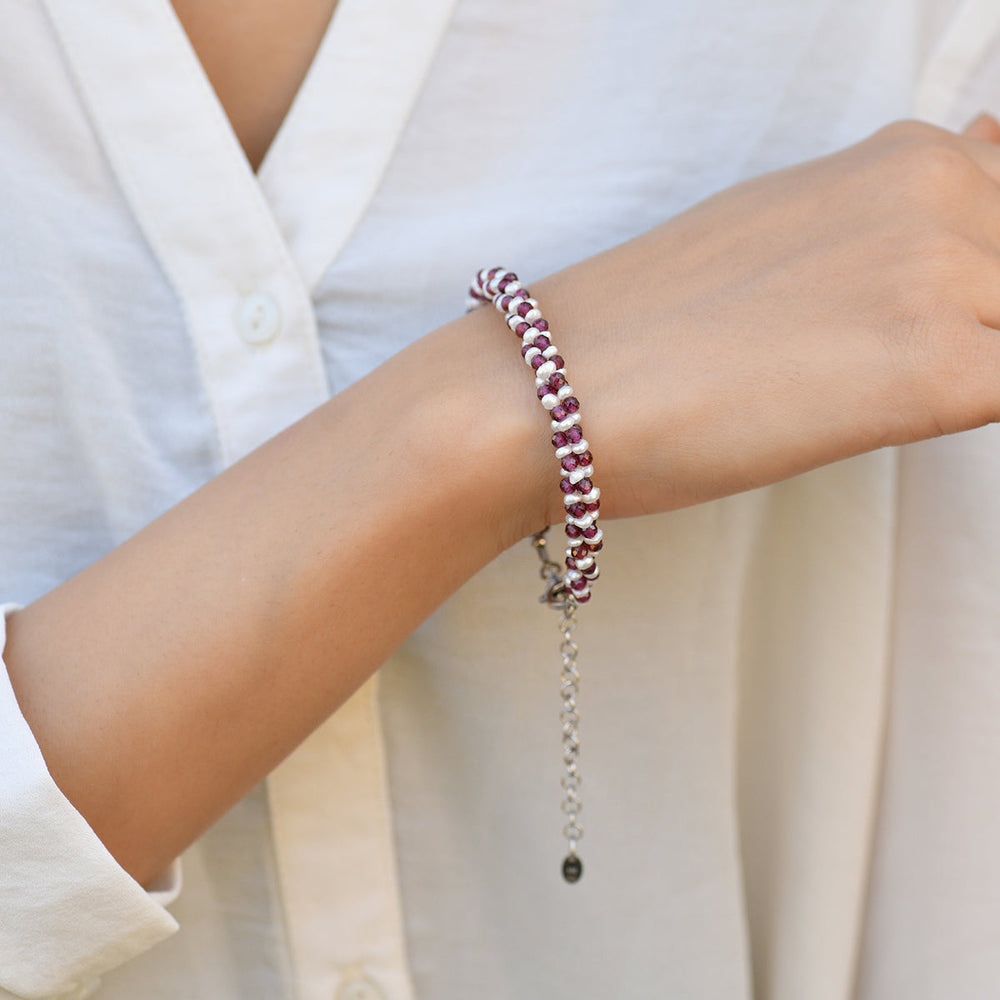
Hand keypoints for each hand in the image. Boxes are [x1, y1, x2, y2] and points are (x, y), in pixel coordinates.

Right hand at [534, 116, 999, 520]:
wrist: (554, 387)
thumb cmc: (641, 325)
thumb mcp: (775, 231)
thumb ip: (889, 209)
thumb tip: (990, 151)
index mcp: (902, 158)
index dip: (967, 301)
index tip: (874, 337)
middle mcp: (937, 192)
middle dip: (967, 334)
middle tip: (844, 374)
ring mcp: (941, 278)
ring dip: (958, 375)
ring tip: (837, 396)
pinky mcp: (934, 375)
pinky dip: (969, 409)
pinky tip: (870, 423)